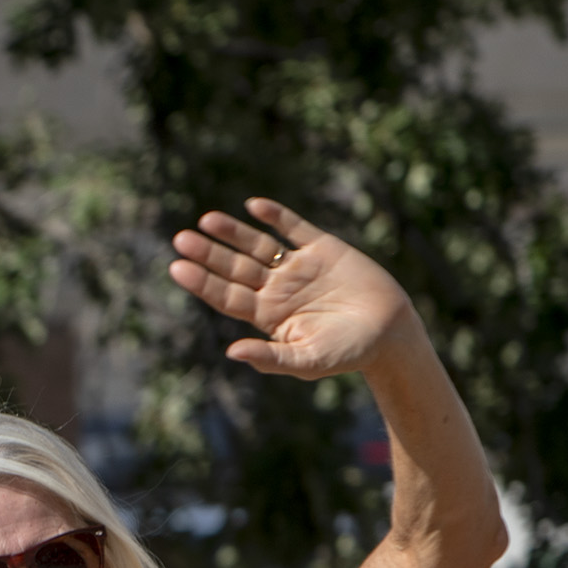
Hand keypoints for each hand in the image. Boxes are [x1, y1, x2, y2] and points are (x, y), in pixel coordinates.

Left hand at [168, 198, 419, 380]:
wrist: (390, 333)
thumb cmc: (347, 353)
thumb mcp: (307, 361)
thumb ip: (271, 357)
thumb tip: (231, 352)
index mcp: (267, 315)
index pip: (226, 296)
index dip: (202, 282)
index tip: (177, 268)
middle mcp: (276, 288)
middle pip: (234, 268)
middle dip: (209, 253)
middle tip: (180, 239)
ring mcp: (298, 267)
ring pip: (258, 245)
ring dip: (233, 232)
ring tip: (206, 220)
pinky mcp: (324, 249)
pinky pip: (295, 228)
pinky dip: (276, 216)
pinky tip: (255, 207)